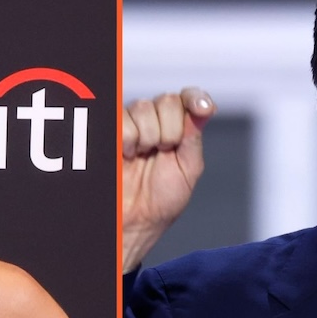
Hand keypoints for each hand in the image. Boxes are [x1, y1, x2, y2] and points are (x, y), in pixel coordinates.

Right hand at [122, 87, 215, 272]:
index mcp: (177, 127)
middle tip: (162, 153)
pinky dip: (128, 140)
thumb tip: (204, 108)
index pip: (187, 98)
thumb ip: (194, 136)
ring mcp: (132, 123)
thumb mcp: (189, 168)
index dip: (195, 98)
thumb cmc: (162, 199)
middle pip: (167, 101)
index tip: (203, 108)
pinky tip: (127, 154)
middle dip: (170, 131)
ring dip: (148, 137)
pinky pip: (123, 121)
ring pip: (143, 108)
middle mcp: (154, 120)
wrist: (135, 219)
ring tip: (142, 157)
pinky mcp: (112, 130)